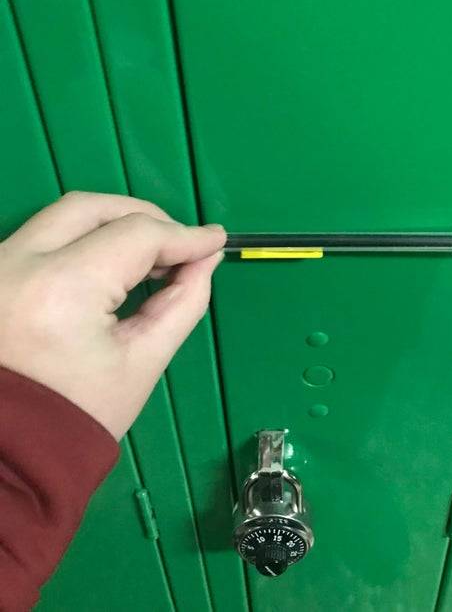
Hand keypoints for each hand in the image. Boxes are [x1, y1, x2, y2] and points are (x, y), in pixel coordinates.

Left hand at [0, 192, 225, 439]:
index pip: (135, 235)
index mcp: (59, 289)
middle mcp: (16, 264)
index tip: (214, 242)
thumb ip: (183, 300)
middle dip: (145, 217)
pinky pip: (41, 237)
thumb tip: (206, 257)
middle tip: (180, 244)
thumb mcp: (143, 362)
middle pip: (92, 208)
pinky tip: (109, 264)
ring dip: (112, 224)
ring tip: (149, 254)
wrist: (4, 461)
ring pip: (62, 216)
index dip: (183, 236)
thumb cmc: (77, 419)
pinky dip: (81, 239)